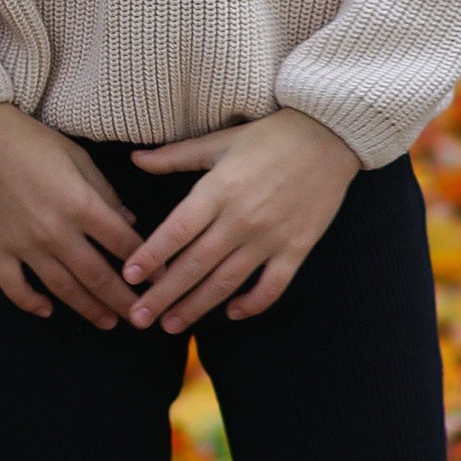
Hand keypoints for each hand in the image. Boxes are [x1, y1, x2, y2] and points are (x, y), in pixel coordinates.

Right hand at [0, 103, 139, 328]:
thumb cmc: (28, 139)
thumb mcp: (77, 156)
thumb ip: (105, 192)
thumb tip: (129, 222)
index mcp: (80, 203)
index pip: (124, 244)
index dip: (148, 264)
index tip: (162, 279)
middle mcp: (55, 231)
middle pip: (98, 276)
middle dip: (124, 300)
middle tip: (142, 317)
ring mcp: (23, 245)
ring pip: (63, 289)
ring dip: (89, 309)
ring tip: (108, 322)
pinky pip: (15, 288)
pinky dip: (31, 303)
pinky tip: (47, 311)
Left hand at [121, 111, 358, 332]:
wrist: (331, 135)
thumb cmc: (271, 135)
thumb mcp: (220, 140)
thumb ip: (175, 156)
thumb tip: (135, 159)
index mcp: (219, 189)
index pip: (177, 230)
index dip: (151, 256)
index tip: (129, 277)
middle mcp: (241, 217)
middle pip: (195, 263)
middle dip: (164, 294)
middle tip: (139, 318)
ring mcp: (271, 236)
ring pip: (227, 280)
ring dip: (197, 306)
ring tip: (172, 325)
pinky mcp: (297, 247)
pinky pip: (273, 285)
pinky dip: (253, 303)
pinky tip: (232, 313)